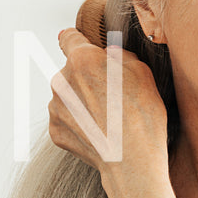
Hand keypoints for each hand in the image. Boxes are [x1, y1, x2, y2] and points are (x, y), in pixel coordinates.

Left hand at [48, 27, 168, 175]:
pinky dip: (79, 124)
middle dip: (86, 78)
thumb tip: (109, 55)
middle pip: (71, 71)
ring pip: (68, 97)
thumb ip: (119, 55)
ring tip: (106, 118)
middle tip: (111, 96)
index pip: (69, 38)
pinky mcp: (55, 131)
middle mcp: (61, 81)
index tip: (70, 39)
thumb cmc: (142, 114)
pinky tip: (99, 133)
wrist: (132, 159)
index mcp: (82, 60)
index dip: (73, 38)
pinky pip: (66, 120)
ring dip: (81, 102)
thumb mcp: (142, 71)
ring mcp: (55, 108)